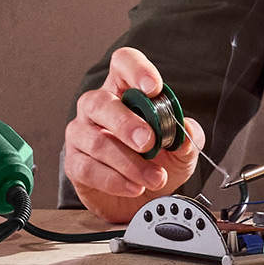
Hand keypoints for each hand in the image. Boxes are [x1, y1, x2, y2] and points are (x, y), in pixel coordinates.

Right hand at [64, 48, 203, 224]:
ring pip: (96, 141)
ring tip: (154, 177)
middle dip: (126, 123)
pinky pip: (88, 168)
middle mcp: (97, 107)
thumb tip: (185, 129)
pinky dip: (115, 181)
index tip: (153, 88)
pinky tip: (134, 187)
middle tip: (149, 142)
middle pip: (100, 102)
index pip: (122, 63)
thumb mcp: (182, 150)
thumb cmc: (158, 164)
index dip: (136, 70)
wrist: (141, 201)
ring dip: (130, 163)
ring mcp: (81, 134)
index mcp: (124, 91)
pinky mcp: (74, 163)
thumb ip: (188, 136)